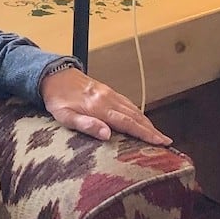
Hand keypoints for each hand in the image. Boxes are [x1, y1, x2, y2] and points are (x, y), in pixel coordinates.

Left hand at [40, 66, 171, 145]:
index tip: (160, 142)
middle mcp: (107, 99)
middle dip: (152, 130)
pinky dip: (137, 112)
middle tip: (167, 142)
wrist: (52, 75)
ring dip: (147, 122)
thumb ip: (86, 125)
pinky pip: (127, 102)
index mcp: (99, 107)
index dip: (145, 133)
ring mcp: (108, 93)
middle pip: (135, 116)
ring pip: (133, 108)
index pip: (127, 122)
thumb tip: (107, 135)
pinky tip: (140, 119)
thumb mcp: (65, 116)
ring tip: (158, 134)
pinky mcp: (107, 90)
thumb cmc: (57, 100)